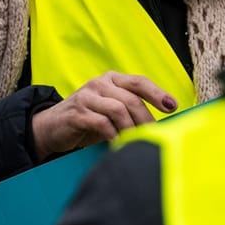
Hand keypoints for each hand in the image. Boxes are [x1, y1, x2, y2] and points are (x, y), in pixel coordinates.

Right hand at [31, 72, 177, 158]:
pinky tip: (118, 144)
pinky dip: (114, 136)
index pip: (139, 82)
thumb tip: (161, 125)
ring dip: (131, 129)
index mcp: (112, 79)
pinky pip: (102, 123)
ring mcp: (87, 96)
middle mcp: (100, 84)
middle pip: (131, 99)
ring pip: (118, 110)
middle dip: (146, 120)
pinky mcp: (77, 112)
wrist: (51, 127)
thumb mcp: (111, 111)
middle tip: (155, 136)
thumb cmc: (88, 120)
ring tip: (137, 142)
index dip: (157, 93)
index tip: (172, 107)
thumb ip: (131, 111)